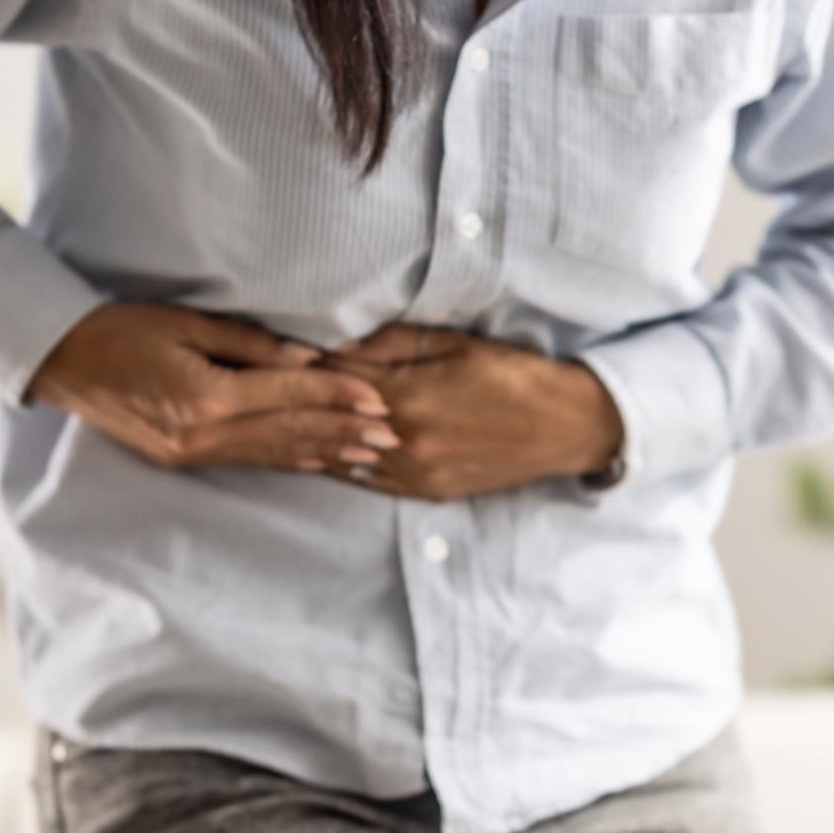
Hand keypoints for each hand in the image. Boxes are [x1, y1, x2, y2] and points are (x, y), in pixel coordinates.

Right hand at [23, 302, 402, 475]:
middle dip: (345, 432)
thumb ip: (250, 344)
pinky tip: (319, 462)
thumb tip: (310, 357)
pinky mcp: (184, 459)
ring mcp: (192, 453)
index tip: (378, 397)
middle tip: (393, 436)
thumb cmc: (122, 329)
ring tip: (370, 455)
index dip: (336, 394)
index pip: (287, 394)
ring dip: (326, 452)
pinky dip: (289, 460)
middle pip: (289, 431)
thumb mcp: (186, 324)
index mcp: (204, 397)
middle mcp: (202, 434)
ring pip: (274, 453)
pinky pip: (249, 461)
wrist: (63, 362)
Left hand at [298, 321, 624, 499]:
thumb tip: (341, 341)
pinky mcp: (427, 491)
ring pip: (343, 456)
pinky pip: (368, 481)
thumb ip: (394, 342)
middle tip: (271, 388)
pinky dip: (342, 464)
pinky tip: (322, 453)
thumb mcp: (454, 343)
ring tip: (286, 422)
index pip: (336, 377)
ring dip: (318, 437)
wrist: (562, 426)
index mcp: (409, 395)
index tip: (282, 354)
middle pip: (332, 419)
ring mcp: (414, 471)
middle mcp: (404, 439)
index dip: (308, 363)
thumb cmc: (512, 374)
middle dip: (304, 401)